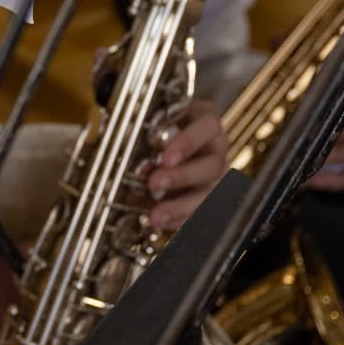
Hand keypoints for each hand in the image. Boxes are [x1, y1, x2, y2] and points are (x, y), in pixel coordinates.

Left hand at [145, 99, 228, 229]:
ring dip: (181, 205)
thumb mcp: (156, 122)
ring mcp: (217, 174)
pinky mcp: (212, 197)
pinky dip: (181, 219)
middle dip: (182, 176)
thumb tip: (126, 152)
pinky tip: (163, 222)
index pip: (208, 126)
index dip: (188, 142)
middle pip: (212, 163)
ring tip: (156, 215)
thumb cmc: (163, 127)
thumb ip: (149, 133)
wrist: (174, 143)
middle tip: (155, 183)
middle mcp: (216, 148)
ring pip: (210, 192)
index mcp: (205, 122)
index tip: (166, 157)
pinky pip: (203, 212)